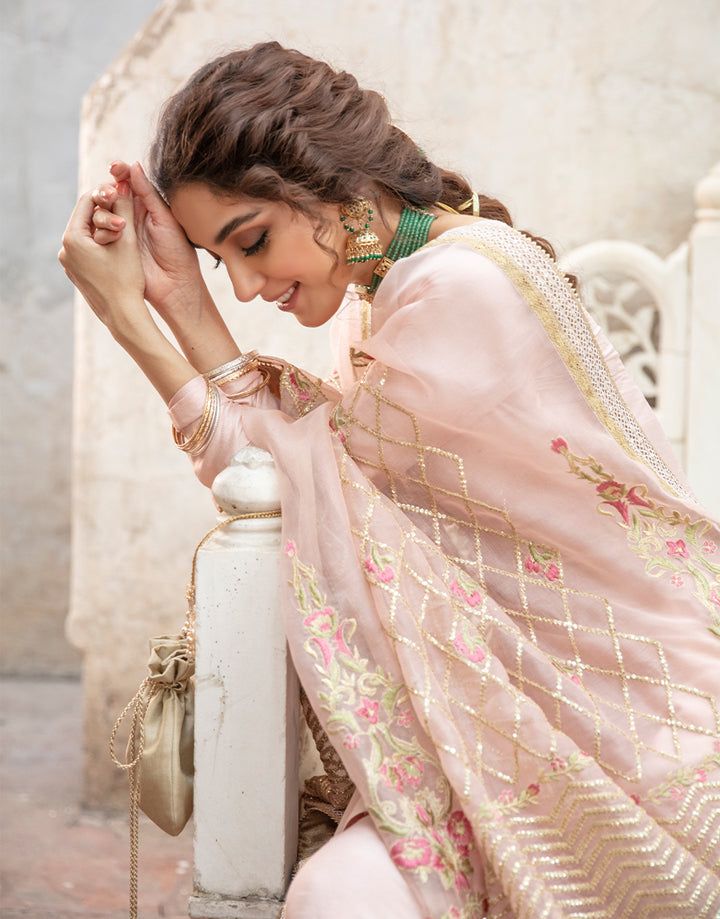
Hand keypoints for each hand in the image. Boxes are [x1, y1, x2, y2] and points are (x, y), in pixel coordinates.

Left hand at [59, 182, 147, 336]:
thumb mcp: (127, 239)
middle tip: (125, 214)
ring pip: (87, 235)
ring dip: (104, 230)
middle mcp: (65, 251)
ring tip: (124, 233)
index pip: (87, 202)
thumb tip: (123, 183)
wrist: (123, 315)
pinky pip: (87, 251)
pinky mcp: (76, 274)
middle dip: (105, 214)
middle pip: (85, 219)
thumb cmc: (126, 279)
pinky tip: (117, 250)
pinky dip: (101, 245)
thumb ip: (124, 208)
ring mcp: (69, 265)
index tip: (123, 194)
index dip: (106, 195)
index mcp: (72, 238)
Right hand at [92, 161, 207, 319]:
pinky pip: (98, 234)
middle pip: (109, 195)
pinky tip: (109, 231)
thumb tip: (133, 165)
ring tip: (114, 216)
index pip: (126, 182)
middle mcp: (128, 215)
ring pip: (100, 213)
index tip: (115, 167)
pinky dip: (100, 230)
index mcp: (144, 205)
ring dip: (103, 211)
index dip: (120, 172)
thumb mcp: (165, 219)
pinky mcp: (110, 248)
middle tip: (110, 192)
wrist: (175, 285)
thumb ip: (148, 193)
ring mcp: (118, 232)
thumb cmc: (177, 252)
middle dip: (106, 190)